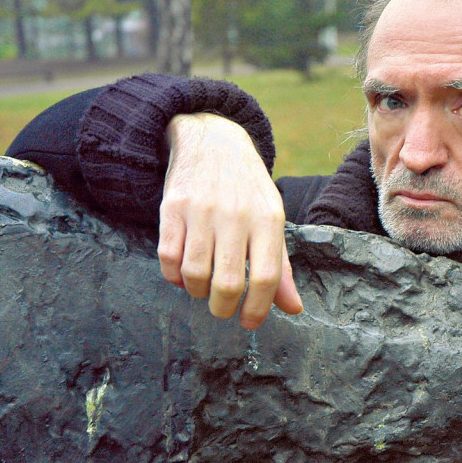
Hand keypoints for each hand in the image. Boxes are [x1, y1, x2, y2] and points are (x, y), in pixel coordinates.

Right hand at [158, 113, 302, 328]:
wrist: (212, 139)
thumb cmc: (247, 190)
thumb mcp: (271, 220)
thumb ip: (280, 266)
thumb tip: (293, 309)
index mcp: (268, 219)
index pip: (266, 276)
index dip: (257, 308)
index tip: (249, 322)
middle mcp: (236, 214)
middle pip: (228, 282)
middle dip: (223, 308)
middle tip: (222, 309)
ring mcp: (201, 210)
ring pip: (194, 274)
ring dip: (197, 292)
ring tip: (203, 288)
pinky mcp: (172, 207)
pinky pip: (168, 258)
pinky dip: (173, 276)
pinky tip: (182, 274)